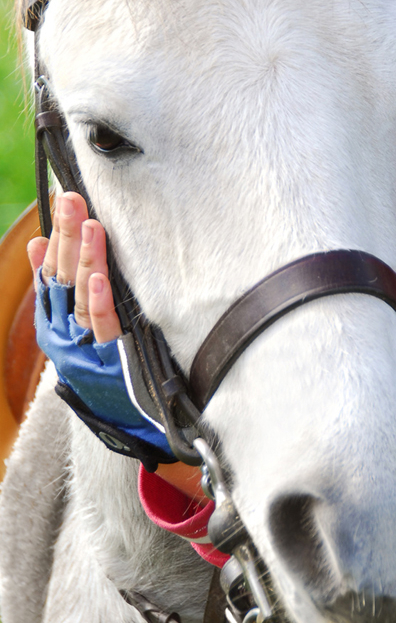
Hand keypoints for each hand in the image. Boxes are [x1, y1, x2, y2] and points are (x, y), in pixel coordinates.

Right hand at [28, 193, 173, 464]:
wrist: (129, 425)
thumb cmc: (107, 367)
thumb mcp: (76, 328)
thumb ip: (60, 288)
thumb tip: (40, 244)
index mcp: (55, 323)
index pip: (52, 271)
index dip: (56, 235)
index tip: (60, 198)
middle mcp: (64, 333)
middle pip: (63, 276)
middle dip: (66, 235)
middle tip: (72, 197)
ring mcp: (86, 348)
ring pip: (82, 296)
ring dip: (85, 259)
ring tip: (89, 224)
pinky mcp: (112, 361)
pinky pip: (105, 328)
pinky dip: (101, 301)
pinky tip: (102, 277)